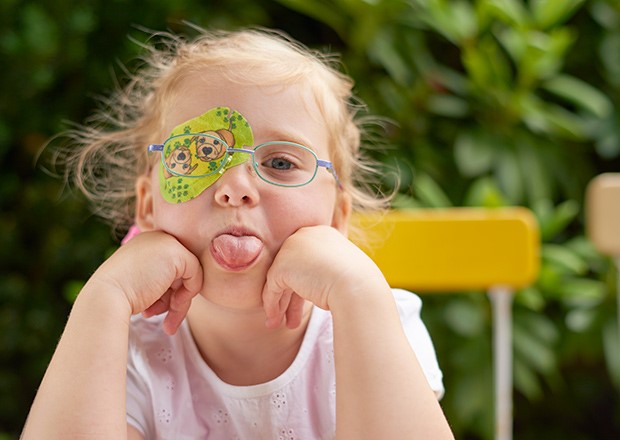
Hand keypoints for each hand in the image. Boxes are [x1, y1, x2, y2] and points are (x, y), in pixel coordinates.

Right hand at [85, 231, 202, 333]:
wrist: (105, 298)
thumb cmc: (119, 297)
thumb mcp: (142, 282)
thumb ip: (162, 280)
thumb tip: (186, 288)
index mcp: (146, 242)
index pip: (170, 268)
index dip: (166, 293)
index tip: (154, 311)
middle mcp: (158, 237)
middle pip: (181, 271)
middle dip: (174, 298)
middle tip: (164, 319)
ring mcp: (168, 242)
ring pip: (190, 275)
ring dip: (179, 302)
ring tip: (164, 319)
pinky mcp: (177, 253)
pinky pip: (196, 276)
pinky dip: (187, 296)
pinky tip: (172, 307)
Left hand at [262, 225, 385, 328]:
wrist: (357, 287)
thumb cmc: (357, 285)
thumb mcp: (343, 274)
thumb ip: (326, 273)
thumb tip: (313, 286)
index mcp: (322, 234)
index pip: (306, 260)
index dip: (303, 283)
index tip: (303, 303)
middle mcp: (305, 235)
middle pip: (292, 268)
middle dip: (289, 295)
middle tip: (289, 316)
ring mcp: (291, 248)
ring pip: (280, 278)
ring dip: (280, 303)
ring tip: (278, 323)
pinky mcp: (282, 265)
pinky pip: (272, 288)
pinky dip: (272, 305)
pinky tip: (275, 320)